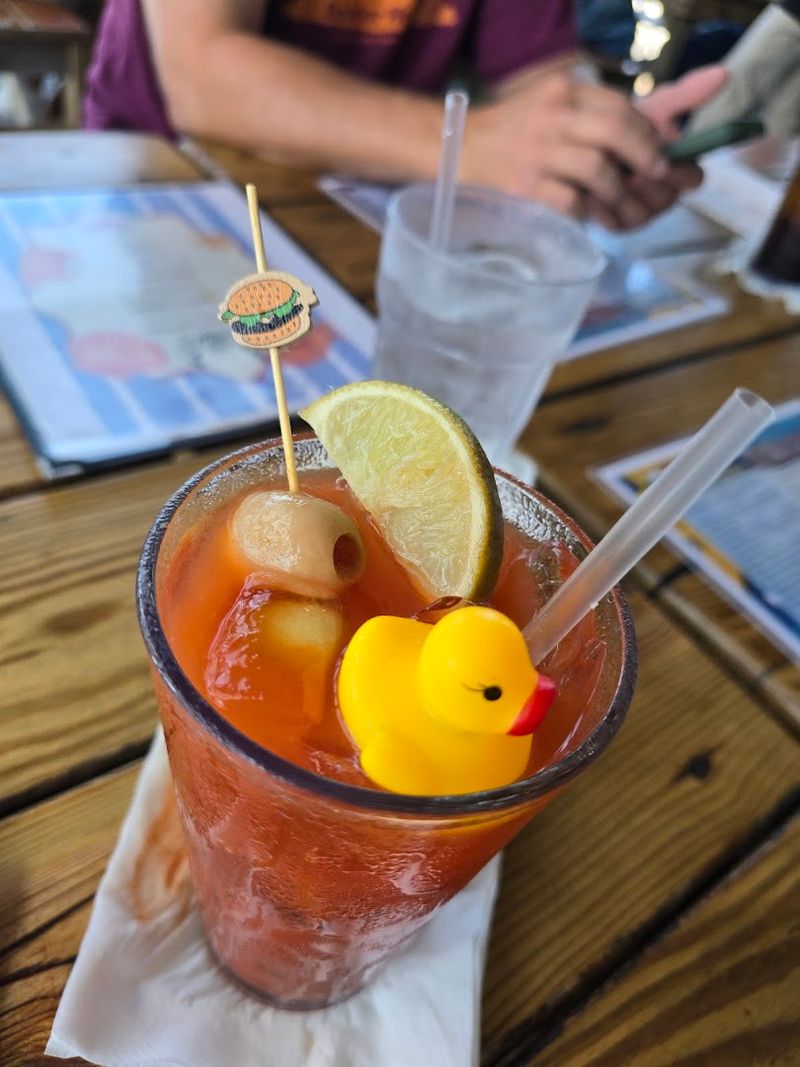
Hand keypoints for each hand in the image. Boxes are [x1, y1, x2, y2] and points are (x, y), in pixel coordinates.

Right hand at [462, 64, 727, 229]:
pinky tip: (590, 213)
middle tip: (655, 176)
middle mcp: (551, 117)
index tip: (664, 153)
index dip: (650, 133)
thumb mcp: (555, 111)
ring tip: (619, 201)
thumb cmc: (516, 137)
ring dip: (618, 190)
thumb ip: (601, 117)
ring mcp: (535, 154)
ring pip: (599, 169)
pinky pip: (573, 202)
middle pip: (616, 131)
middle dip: (645, 158)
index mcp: (563, 92)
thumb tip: (666, 133)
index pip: (620, 106)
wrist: (457, 151)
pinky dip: (589, 211)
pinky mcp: (524, 189)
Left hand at [592, 65, 729, 230]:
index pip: (693, 179)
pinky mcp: (616, 225)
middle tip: (625, 167)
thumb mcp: (652, 109)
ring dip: (621, 194)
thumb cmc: (623, 128)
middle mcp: (663, 195)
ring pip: (641, 215)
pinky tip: (587, 192)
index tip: (661, 157)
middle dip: (645, 183)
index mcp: (678, 169)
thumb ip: (685, 96)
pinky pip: (615, 224)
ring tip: (602, 177)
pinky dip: (601, 208)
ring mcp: (640, 213)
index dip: (679, 172)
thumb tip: (723, 72)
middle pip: (666, 200)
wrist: (583, 144)